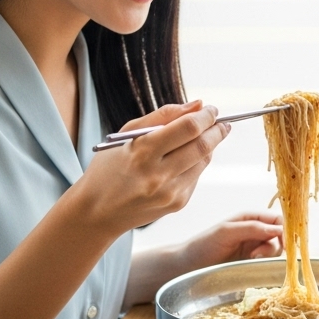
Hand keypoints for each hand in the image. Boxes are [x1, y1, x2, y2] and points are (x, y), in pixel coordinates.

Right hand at [74, 101, 231, 235]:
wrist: (96, 213)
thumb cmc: (110, 167)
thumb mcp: (127, 135)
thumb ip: (163, 116)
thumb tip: (198, 105)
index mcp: (142, 152)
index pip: (188, 128)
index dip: (206, 116)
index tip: (211, 109)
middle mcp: (158, 174)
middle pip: (202, 145)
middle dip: (217, 129)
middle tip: (221, 121)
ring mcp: (170, 192)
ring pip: (203, 161)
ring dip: (210, 145)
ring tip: (208, 135)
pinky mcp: (177, 203)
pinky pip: (196, 176)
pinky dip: (196, 163)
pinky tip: (187, 158)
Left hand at [180, 212, 283, 270]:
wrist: (187, 267)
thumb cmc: (203, 245)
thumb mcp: (226, 232)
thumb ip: (252, 228)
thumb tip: (278, 229)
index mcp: (250, 218)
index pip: (278, 219)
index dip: (285, 229)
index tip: (285, 242)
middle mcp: (255, 231)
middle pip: (280, 236)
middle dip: (275, 245)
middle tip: (257, 255)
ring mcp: (254, 247)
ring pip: (275, 250)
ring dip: (267, 256)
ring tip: (250, 260)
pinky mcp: (251, 263)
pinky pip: (267, 262)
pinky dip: (264, 265)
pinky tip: (251, 266)